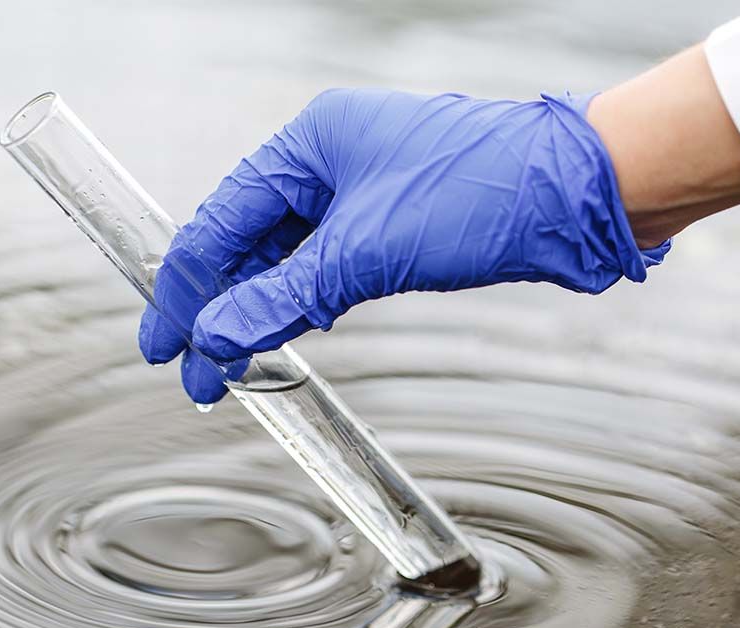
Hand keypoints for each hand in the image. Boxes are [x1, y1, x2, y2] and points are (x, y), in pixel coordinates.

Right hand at [139, 88, 669, 402]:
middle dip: (215, 309)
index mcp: (308, 145)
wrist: (577, 196)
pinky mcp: (387, 227)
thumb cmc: (482, 193)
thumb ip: (282, 296)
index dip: (184, 289)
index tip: (163, 345)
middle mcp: (326, 165)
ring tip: (228, 367)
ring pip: (282, 260)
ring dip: (255, 312)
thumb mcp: (365, 249)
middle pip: (245, 243)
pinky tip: (277, 334)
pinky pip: (321, 268)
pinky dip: (297, 304)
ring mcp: (358, 196)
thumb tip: (215, 338)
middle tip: (192, 371)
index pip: (220, 222)